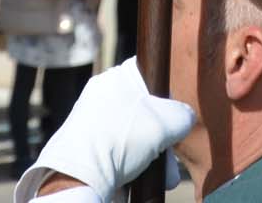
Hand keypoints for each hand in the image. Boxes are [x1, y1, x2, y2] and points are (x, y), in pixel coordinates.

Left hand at [12, 57, 195, 202]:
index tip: (173, 125)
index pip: (151, 80)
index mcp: (116, 77)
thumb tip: (184, 121)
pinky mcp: (79, 149)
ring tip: (158, 180)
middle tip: (169, 165)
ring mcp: (87, 123)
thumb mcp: (167, 122)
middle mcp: (99, 96)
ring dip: (147, 159)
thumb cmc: (121, 141)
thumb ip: (183, 115)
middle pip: (143, 115)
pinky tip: (135, 182)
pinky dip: (126, 167)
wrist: (77, 178)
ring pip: (130, 137)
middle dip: (160, 142)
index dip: (168, 103)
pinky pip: (113, 153)